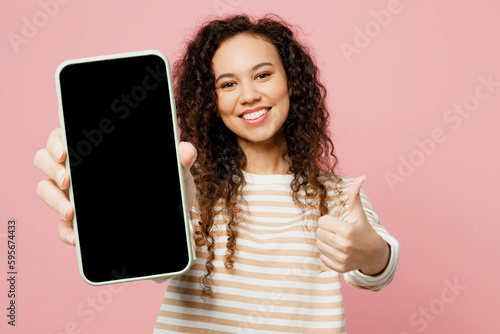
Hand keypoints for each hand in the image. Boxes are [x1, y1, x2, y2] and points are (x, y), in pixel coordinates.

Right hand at [34, 128, 197, 246]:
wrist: (172, 225)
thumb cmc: (169, 189)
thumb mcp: (177, 174)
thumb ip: (181, 159)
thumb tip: (186, 151)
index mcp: (97, 151)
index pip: (65, 136)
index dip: (57, 141)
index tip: (66, 152)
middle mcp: (80, 171)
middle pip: (45, 159)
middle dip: (51, 168)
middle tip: (68, 180)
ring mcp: (76, 197)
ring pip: (45, 190)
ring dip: (53, 199)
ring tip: (71, 211)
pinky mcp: (80, 224)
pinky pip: (62, 228)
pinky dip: (66, 232)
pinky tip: (77, 237)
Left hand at [315, 176, 389, 275]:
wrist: (375, 253)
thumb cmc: (363, 229)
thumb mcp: (358, 212)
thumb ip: (355, 194)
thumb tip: (362, 176)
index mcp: (346, 230)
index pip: (322, 221)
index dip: (329, 221)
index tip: (339, 223)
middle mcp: (343, 245)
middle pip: (318, 233)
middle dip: (326, 231)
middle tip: (338, 232)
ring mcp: (341, 258)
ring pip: (319, 245)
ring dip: (326, 242)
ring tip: (338, 241)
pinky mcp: (339, 268)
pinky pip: (321, 257)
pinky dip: (327, 253)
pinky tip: (338, 251)